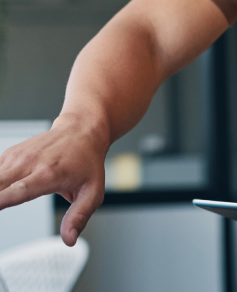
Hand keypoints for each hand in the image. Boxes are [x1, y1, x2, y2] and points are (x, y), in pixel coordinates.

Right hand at [0, 113, 108, 245]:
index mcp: (49, 174)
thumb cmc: (87, 162)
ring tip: (2, 202)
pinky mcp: (9, 154)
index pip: (19, 190)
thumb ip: (79, 216)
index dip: (1, 201)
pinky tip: (1, 191)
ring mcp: (17, 157)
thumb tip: (69, 239)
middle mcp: (29, 163)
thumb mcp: (93, 192)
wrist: (82, 131)